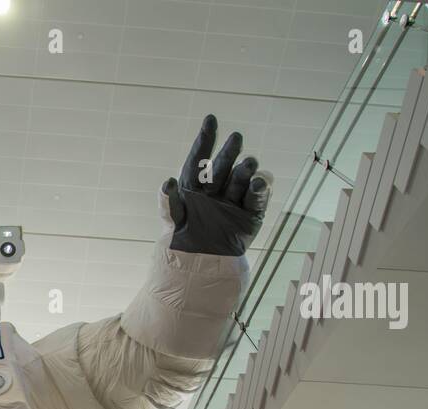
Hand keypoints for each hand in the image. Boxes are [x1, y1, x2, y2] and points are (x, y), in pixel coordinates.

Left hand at [162, 115, 271, 257]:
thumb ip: (169, 203)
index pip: (199, 159)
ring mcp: (233, 201)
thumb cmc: (182, 244)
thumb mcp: (173, 222)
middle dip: (229, 152)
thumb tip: (167, 182)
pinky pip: (256, 199)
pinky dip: (259, 190)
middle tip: (236, 138)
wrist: (201, 269)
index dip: (205, 139)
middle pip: (222, 166)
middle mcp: (215, 190)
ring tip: (248, 164)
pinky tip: (260, 182)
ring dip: (245, 170)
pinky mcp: (250, 215)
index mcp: (193, 187)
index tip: (211, 119)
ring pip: (240, 179)